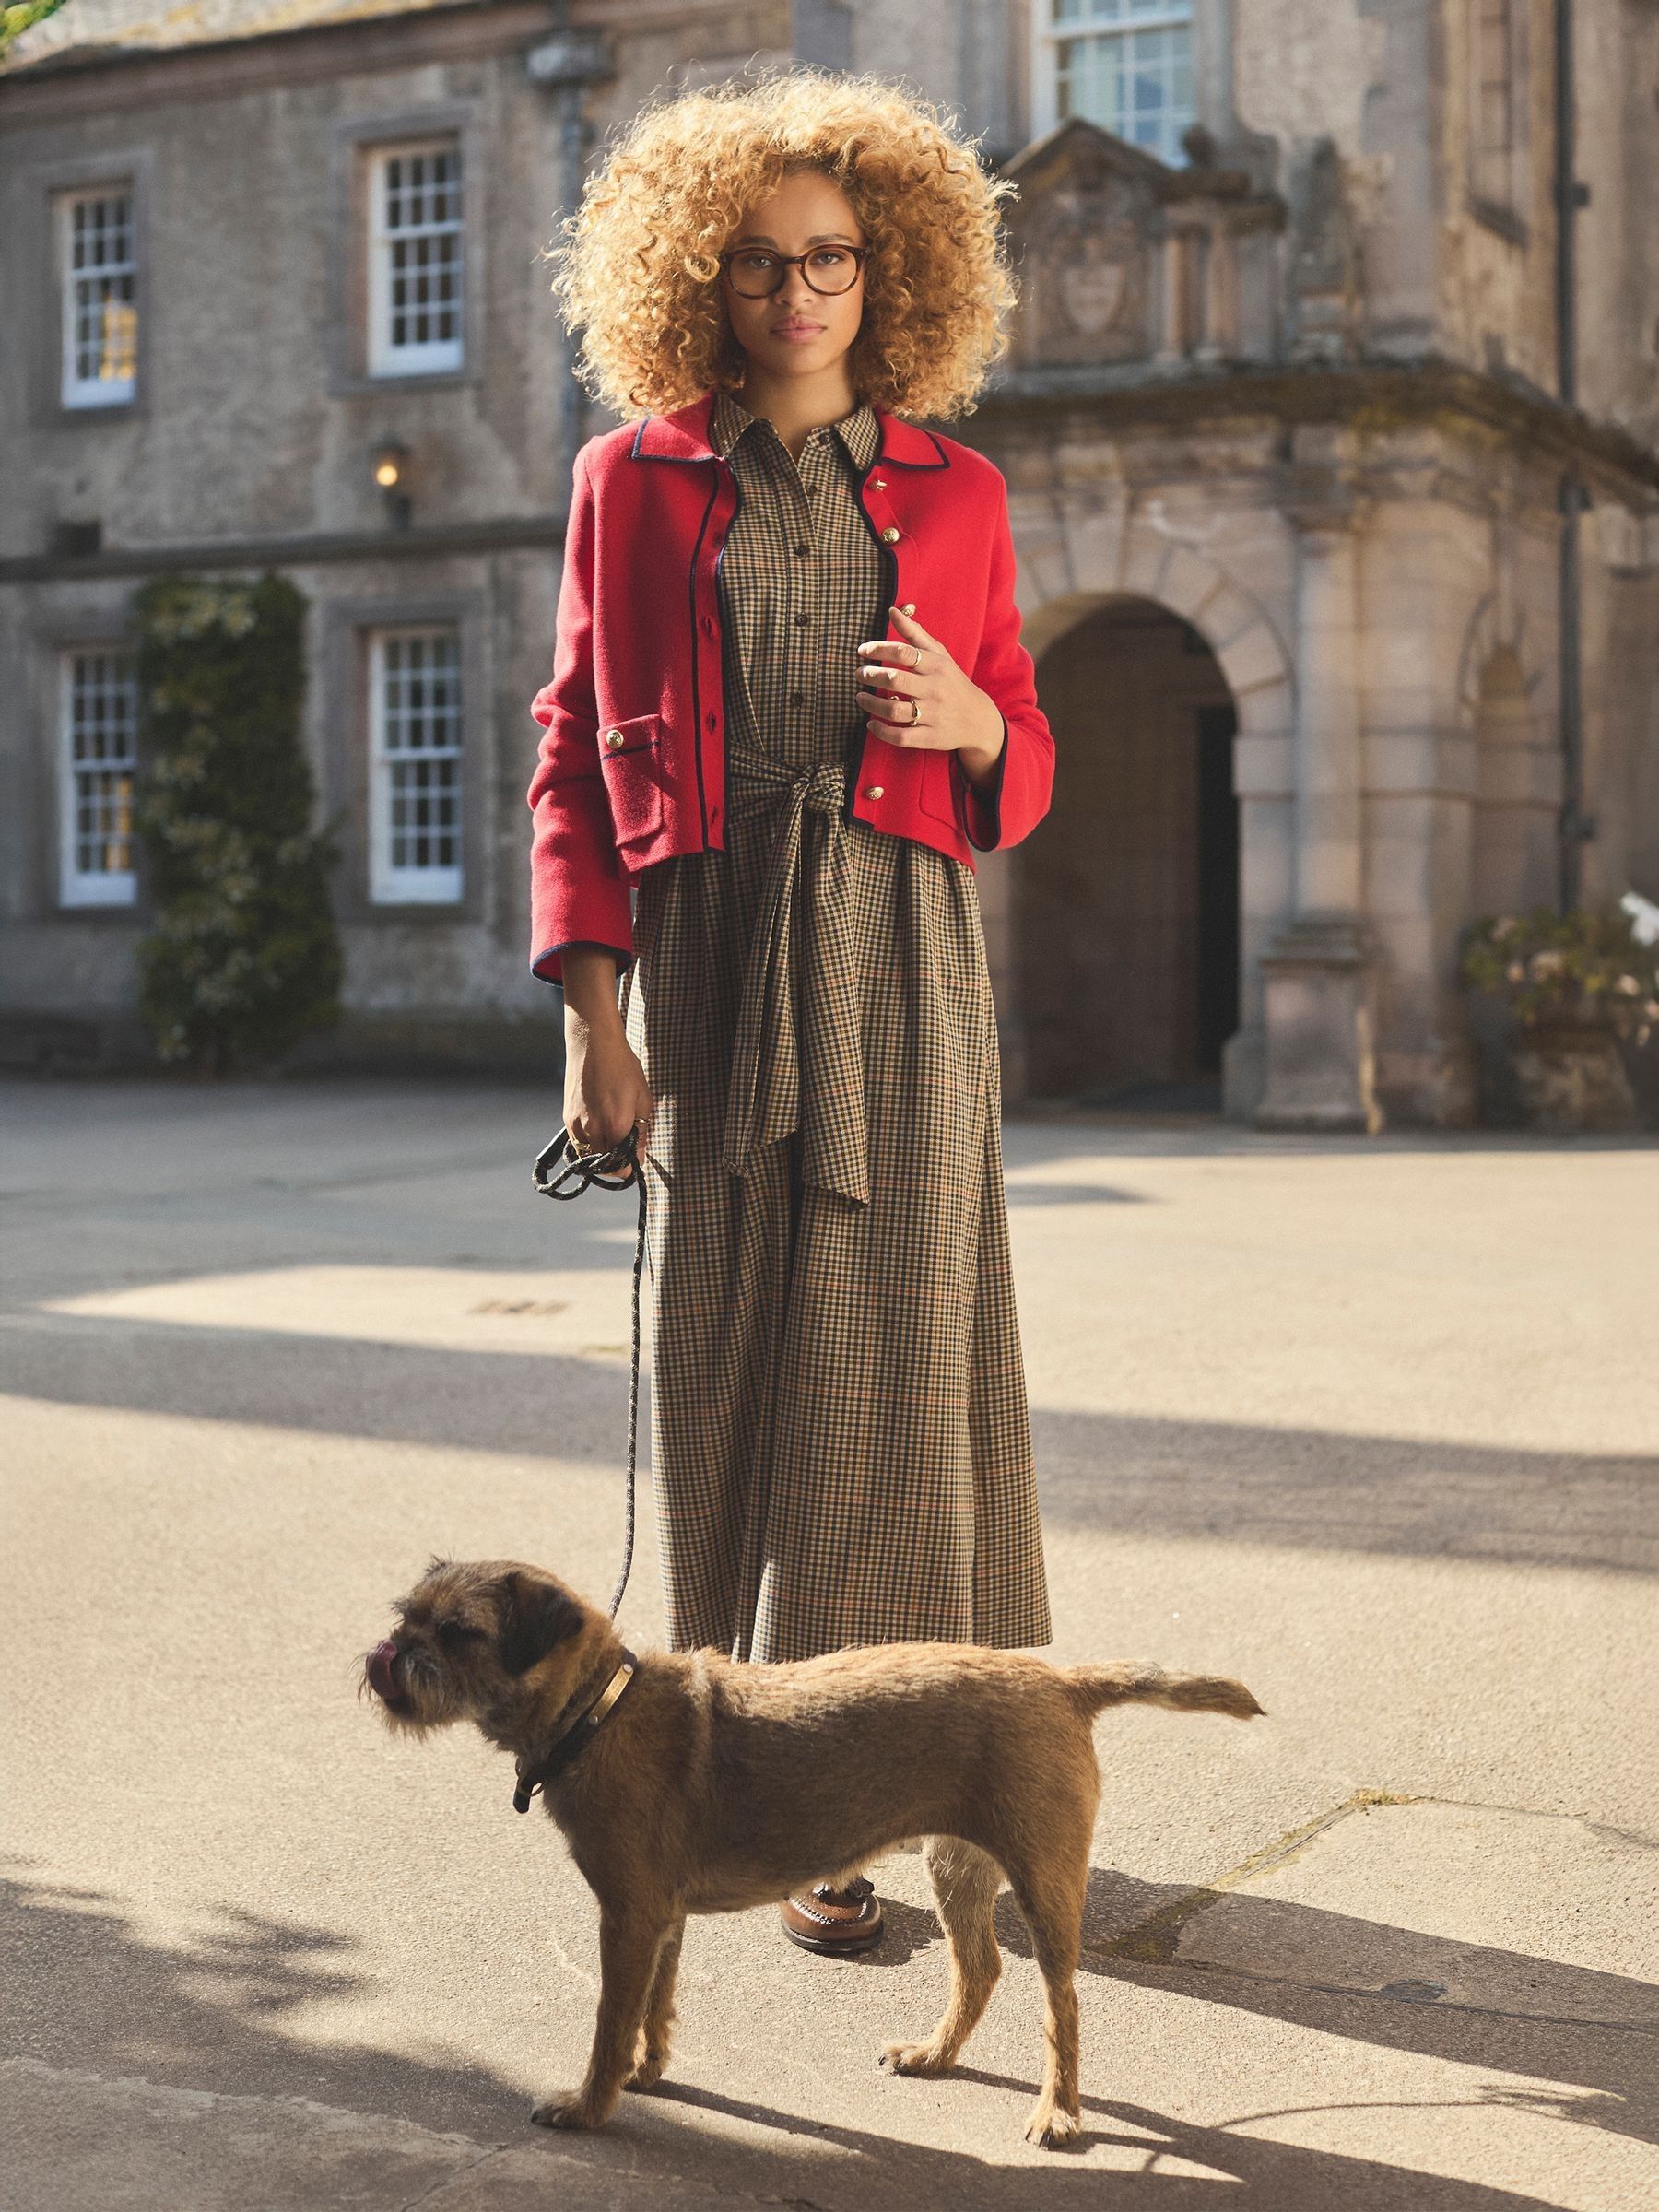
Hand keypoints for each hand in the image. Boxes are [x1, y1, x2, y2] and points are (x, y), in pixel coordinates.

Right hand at [564, 1025, 653, 1167]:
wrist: (592, 1044)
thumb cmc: (622, 1067)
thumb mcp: (643, 1098)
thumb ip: (641, 1131)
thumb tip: (638, 1157)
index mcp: (615, 1125)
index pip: (620, 1167)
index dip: (630, 1167)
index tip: (636, 1159)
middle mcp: (593, 1129)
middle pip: (603, 1167)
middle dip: (616, 1163)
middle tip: (627, 1150)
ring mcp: (576, 1125)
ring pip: (589, 1157)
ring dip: (602, 1155)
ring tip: (614, 1137)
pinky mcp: (567, 1119)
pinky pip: (579, 1144)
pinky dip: (590, 1143)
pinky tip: (601, 1128)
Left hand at [855, 606, 1005, 787]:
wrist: (978, 720)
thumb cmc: (952, 682)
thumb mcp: (939, 655)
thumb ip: (914, 634)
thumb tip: (893, 611)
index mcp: (936, 666)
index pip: (903, 652)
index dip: (878, 649)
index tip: (862, 651)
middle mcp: (935, 689)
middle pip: (894, 679)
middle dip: (870, 675)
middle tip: (858, 674)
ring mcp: (933, 715)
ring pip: (894, 710)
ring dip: (871, 703)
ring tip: (860, 697)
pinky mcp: (930, 737)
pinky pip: (900, 736)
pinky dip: (882, 731)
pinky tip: (871, 723)